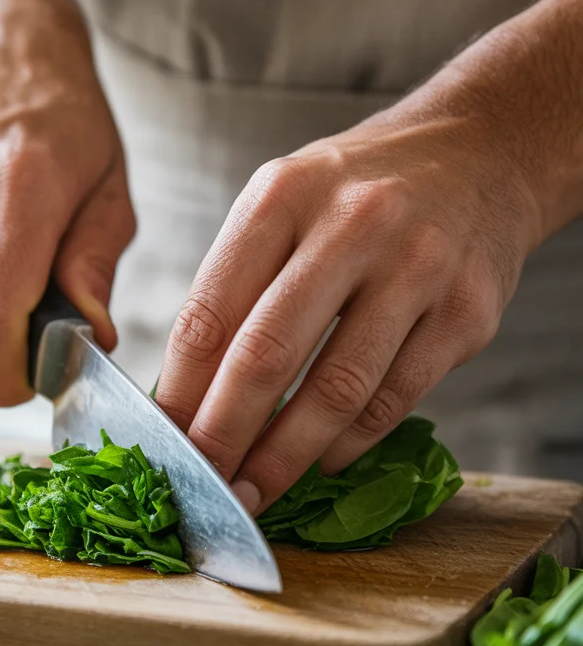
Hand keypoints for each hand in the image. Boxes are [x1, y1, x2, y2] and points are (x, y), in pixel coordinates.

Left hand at [154, 104, 543, 513]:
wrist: (480, 154)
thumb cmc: (358, 192)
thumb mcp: (284, 204)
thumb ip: (238, 285)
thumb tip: (187, 393)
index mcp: (282, 196)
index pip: (210, 313)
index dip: (180, 392)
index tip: (164, 442)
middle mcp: (351, 225)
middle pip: (266, 357)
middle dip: (224, 436)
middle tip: (203, 485)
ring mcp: (417, 268)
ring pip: (336, 390)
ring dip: (285, 457)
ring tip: (254, 491)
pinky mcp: (467, 312)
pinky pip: (395, 398)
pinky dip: (350, 442)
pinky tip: (322, 460)